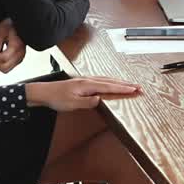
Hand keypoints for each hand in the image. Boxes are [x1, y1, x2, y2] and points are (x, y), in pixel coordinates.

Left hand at [0, 18, 25, 73]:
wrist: (18, 24)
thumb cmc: (11, 24)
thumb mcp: (1, 30)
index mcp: (16, 47)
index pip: (2, 59)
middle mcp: (20, 54)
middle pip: (4, 67)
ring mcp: (20, 57)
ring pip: (6, 68)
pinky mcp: (18, 58)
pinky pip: (8, 66)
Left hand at [25, 76, 141, 111]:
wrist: (44, 92)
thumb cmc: (56, 98)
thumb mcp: (71, 104)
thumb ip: (87, 102)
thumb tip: (100, 99)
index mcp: (87, 85)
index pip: (109, 86)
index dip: (123, 88)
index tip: (135, 89)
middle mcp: (88, 80)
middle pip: (111, 81)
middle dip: (126, 84)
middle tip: (139, 87)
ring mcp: (86, 80)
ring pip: (107, 79)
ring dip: (120, 82)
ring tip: (130, 85)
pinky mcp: (83, 82)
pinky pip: (101, 80)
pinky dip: (111, 81)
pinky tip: (112, 83)